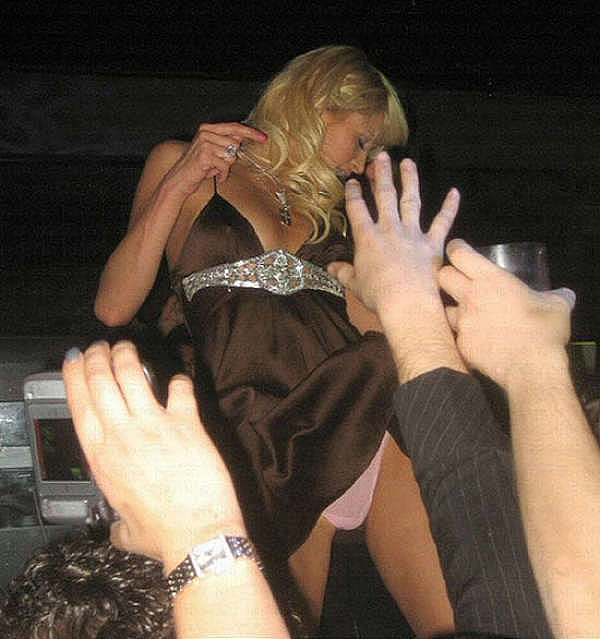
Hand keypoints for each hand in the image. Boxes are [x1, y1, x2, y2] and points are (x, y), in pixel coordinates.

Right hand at [62, 341, 244, 570]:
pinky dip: (179, 381)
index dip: (74, 376)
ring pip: (132, 377)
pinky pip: (180, 390)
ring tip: (125, 346)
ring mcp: (154, 425)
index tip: (74, 359)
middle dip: (98, 357)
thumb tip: (118, 527)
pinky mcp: (186, 423)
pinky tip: (179, 378)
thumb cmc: (162, 534)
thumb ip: (118, 522)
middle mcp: (123, 435)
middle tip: (100, 345)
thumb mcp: (125, 530)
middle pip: (102, 382)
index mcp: (102, 457)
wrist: (197, 535)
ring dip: (127, 356)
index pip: (80, 404)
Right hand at [168, 122, 266, 193]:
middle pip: (235, 144)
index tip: (263, 137)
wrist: (180, 179)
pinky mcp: (205, 156)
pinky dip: (222, 174)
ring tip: (213, 169)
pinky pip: (225, 166)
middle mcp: (206, 133)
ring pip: (231, 156)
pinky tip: (214, 175)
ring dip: (225, 167)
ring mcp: (205, 143)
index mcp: (208, 128)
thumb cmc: (198, 167)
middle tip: (219, 164)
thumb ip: (226, 142)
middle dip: (231, 157)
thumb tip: (242, 138)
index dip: (250, 132)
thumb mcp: (213, 151)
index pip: (234, 127)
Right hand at [328, 152, 458, 323]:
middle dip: (381, 175)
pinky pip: (443, 222)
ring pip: (411, 201)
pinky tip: (455, 192)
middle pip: (384, 196)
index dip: (354, 194)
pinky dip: (450, 207)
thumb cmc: (378, 295)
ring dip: (409, 180)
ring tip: (408, 163)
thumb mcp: (355, 284)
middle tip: (381, 157)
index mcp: (367, 238)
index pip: (357, 210)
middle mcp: (390, 230)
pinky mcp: (432, 244)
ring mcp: (413, 234)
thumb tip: (330, 268)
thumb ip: (343, 273)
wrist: (406, 302)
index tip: (353, 182)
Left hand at [439, 239, 575, 387]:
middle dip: (448, 275)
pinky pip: (455, 334)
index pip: (459, 254)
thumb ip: (557, 295)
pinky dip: (463, 334)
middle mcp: (470, 297)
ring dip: (453, 307)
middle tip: (459, 280)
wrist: (530, 368)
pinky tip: (476, 338)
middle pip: (442, 276)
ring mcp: (462, 322)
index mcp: (490, 279)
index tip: (459, 251)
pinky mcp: (461, 344)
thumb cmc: (543, 330)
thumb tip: (565, 295)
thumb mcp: (557, 306)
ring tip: (469, 313)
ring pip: (445, 307)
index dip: (457, 249)